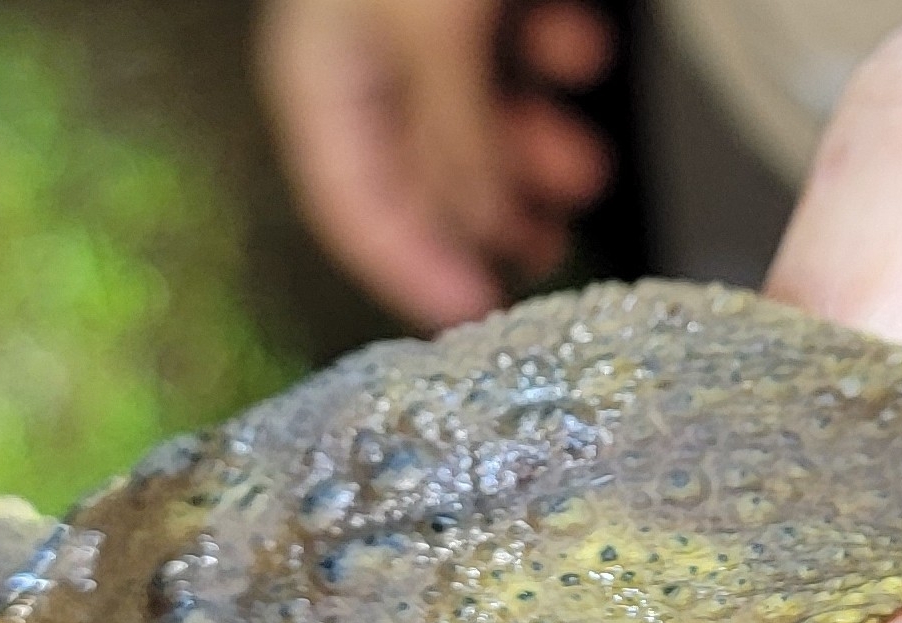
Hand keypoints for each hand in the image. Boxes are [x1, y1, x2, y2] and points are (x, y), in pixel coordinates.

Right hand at [258, 0, 612, 330]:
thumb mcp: (431, 30)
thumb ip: (456, 129)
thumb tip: (483, 226)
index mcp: (319, 78)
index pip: (352, 211)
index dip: (411, 271)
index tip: (473, 315)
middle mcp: (360, 60)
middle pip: (422, 175)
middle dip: (489, 217)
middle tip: (546, 252)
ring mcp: (414, 23)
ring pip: (477, 118)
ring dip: (532, 152)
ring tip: (582, 168)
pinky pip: (513, 47)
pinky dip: (552, 61)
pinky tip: (579, 47)